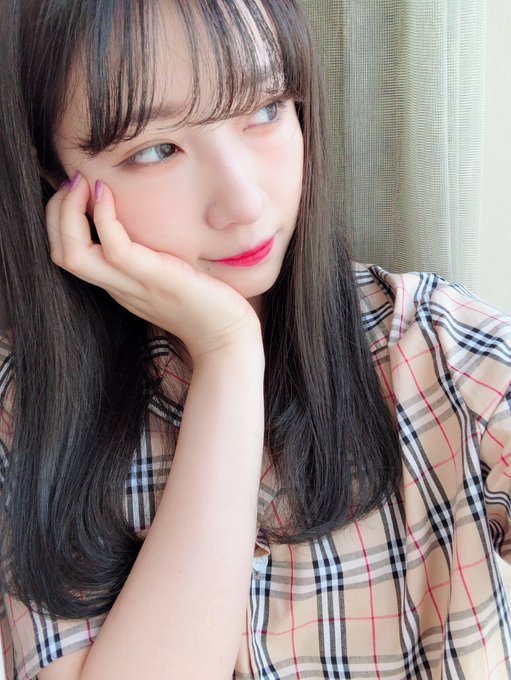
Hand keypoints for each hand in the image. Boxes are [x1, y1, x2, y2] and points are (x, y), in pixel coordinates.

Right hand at [46, 175, 261, 358]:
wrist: (227, 337)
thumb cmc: (205, 303)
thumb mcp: (169, 273)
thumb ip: (152, 254)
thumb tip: (148, 220)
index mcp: (117, 285)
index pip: (67, 254)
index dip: (59, 220)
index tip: (76, 191)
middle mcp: (117, 286)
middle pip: (60, 253)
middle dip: (55, 212)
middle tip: (73, 181)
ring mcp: (132, 285)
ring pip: (73, 254)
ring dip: (68, 212)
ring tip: (82, 183)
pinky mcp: (154, 278)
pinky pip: (114, 247)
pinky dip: (102, 216)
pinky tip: (107, 193)